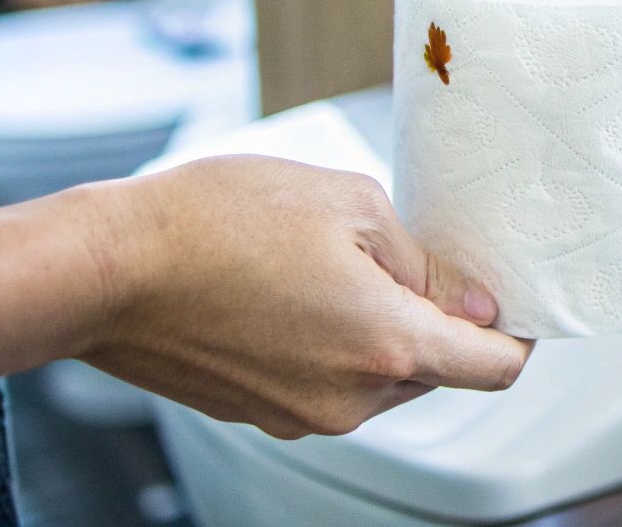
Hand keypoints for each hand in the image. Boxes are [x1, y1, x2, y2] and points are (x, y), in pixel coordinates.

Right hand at [0, 156, 533, 437]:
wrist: (104, 268)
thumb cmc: (216, 223)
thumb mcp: (352, 206)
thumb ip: (427, 264)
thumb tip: (473, 303)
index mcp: (389, 349)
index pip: (495, 369)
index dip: (516, 333)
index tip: (508, 300)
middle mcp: (351, 400)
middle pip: (438, 373)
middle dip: (437, 321)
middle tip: (403, 258)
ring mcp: (303, 416)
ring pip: (382, 380)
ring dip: (381, 332)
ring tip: (333, 266)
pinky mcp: (263, 414)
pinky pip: (328, 383)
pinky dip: (332, 345)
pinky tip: (294, 292)